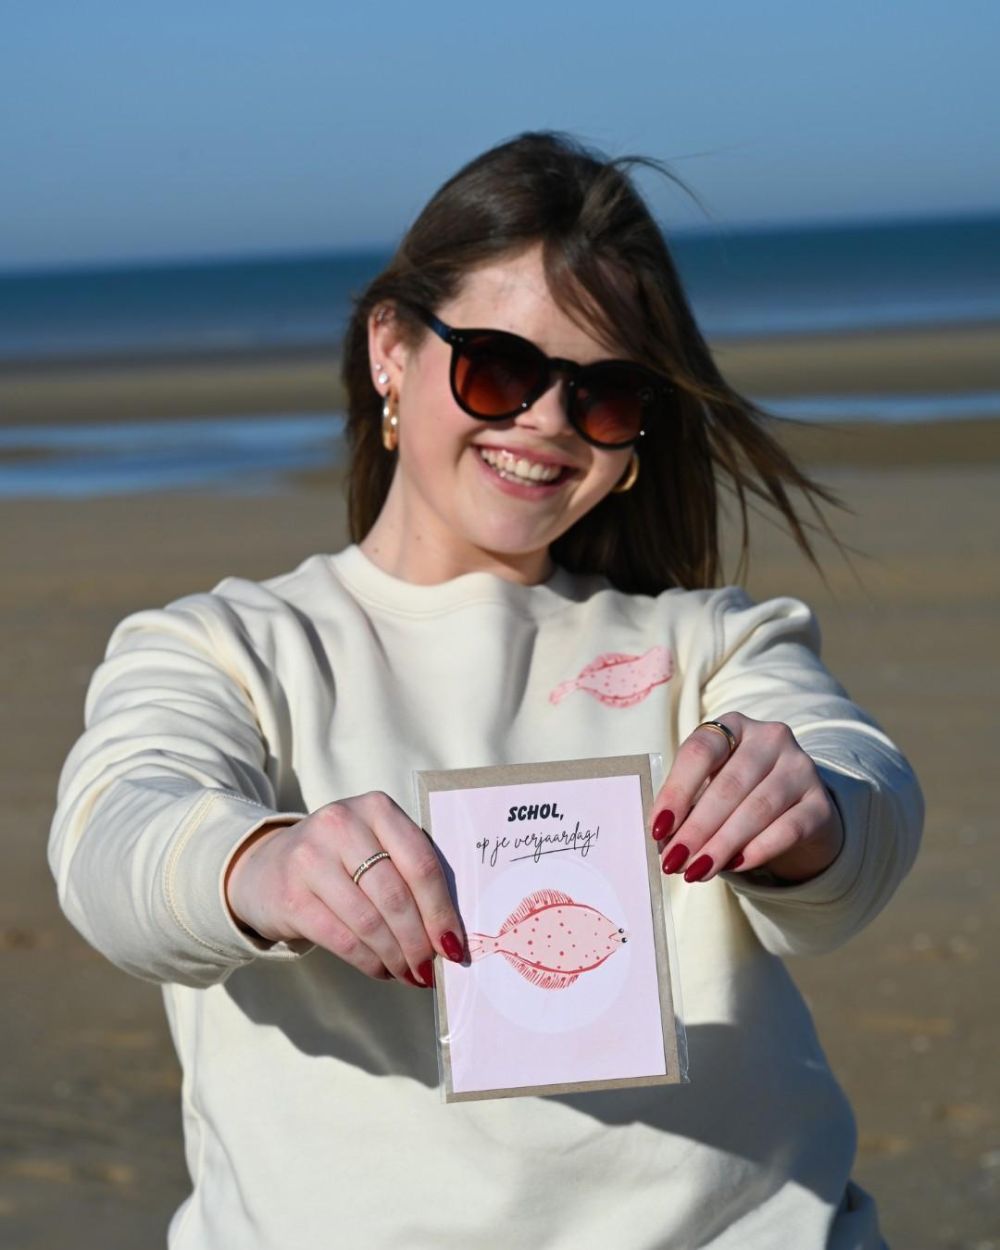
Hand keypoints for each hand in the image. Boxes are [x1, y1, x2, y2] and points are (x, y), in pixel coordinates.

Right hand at [225, 792, 465, 987]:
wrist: (267, 868)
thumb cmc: (341, 859)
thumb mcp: (375, 845)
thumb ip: (410, 872)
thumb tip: (449, 933)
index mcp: (376, 808)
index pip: (420, 863)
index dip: (441, 909)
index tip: (454, 944)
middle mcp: (341, 825)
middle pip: (396, 895)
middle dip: (419, 941)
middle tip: (431, 968)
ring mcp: (311, 858)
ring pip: (370, 921)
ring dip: (396, 956)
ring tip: (410, 974)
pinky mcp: (292, 896)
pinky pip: (342, 939)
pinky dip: (369, 962)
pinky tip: (382, 970)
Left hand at [650, 713, 843, 883]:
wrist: (794, 807)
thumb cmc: (737, 793)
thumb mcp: (709, 784)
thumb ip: (686, 802)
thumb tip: (662, 837)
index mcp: (733, 725)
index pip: (701, 751)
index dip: (676, 791)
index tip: (657, 828)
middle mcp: (770, 738)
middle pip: (728, 785)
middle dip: (696, 829)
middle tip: (674, 860)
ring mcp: (800, 768)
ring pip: (756, 810)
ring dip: (721, 845)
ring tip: (696, 870)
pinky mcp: (820, 803)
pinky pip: (787, 829)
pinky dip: (756, 850)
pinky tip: (733, 865)